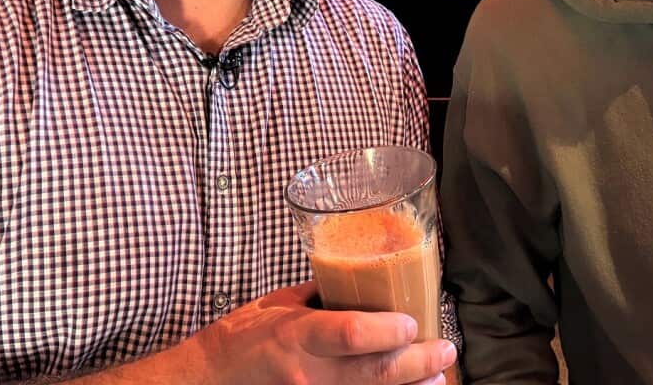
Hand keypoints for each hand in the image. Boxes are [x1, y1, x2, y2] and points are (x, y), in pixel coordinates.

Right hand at [181, 281, 456, 384]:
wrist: (206, 382)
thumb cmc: (239, 339)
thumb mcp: (276, 306)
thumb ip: (319, 297)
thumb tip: (359, 278)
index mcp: (296, 335)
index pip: (349, 334)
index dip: (388, 331)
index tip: (414, 322)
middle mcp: (307, 373)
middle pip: (375, 374)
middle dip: (418, 363)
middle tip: (445, 351)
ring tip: (436, 377)